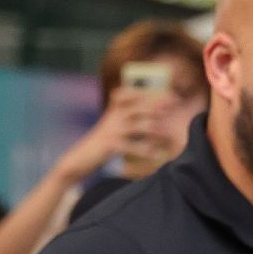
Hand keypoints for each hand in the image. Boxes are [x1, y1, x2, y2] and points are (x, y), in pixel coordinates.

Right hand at [55, 87, 176, 183]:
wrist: (78, 160)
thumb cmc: (98, 146)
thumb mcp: (109, 127)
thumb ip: (124, 117)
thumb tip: (150, 118)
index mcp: (114, 111)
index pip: (133, 95)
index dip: (152, 94)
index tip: (171, 97)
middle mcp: (114, 118)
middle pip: (140, 108)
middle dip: (159, 107)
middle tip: (173, 108)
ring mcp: (112, 131)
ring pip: (140, 126)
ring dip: (157, 131)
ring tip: (168, 136)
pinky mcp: (111, 146)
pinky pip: (133, 146)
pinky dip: (146, 151)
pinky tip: (156, 155)